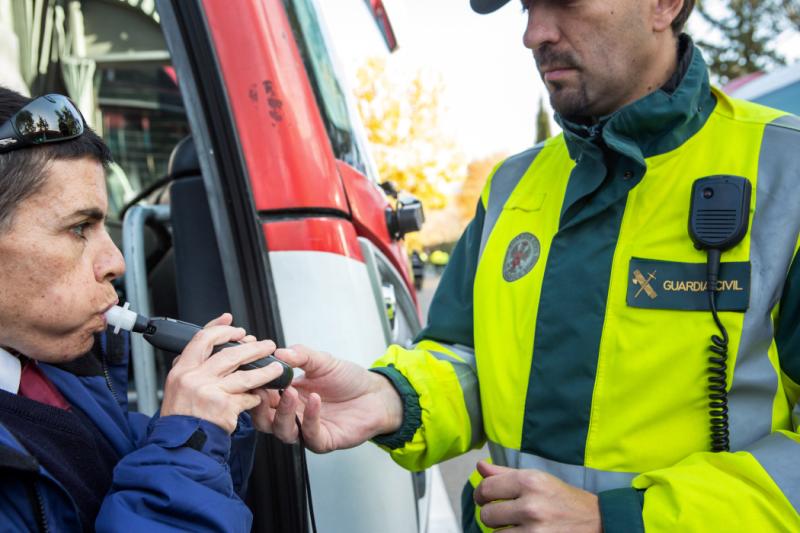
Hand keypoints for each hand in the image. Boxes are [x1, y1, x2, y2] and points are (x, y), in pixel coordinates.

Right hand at [160, 313, 284, 433]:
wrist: (179, 447)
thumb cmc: (180, 419)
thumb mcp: (175, 388)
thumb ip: (191, 368)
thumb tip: (208, 348)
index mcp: (182, 370)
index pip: (202, 339)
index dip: (220, 328)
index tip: (233, 323)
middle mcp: (194, 378)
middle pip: (229, 353)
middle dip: (252, 347)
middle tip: (266, 345)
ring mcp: (209, 392)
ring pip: (245, 375)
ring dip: (265, 370)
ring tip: (276, 367)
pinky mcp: (224, 407)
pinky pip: (247, 397)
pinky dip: (255, 397)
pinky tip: (259, 397)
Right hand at [249, 344, 402, 452]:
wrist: (375, 394)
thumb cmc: (347, 380)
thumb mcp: (322, 361)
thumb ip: (300, 355)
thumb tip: (279, 351)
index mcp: (286, 396)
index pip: (260, 397)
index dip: (253, 388)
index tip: (251, 374)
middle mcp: (292, 416)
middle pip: (263, 420)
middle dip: (259, 406)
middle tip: (262, 389)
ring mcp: (306, 430)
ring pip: (282, 431)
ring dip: (283, 412)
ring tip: (290, 392)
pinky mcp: (323, 441)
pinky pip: (310, 435)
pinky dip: (310, 418)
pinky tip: (314, 400)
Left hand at [474, 461, 600, 532]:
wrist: (599, 522)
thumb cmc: (565, 500)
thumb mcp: (538, 480)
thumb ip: (505, 474)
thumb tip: (480, 466)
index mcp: (530, 481)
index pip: (486, 488)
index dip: (481, 495)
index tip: (484, 499)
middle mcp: (531, 505)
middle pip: (487, 514)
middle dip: (493, 515)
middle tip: (505, 516)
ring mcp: (534, 531)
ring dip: (503, 532)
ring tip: (518, 527)